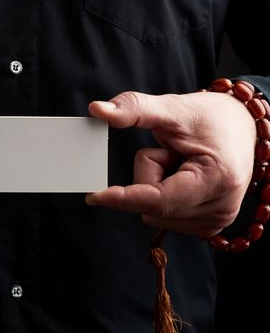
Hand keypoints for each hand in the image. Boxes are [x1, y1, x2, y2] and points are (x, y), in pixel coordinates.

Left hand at [85, 91, 256, 237]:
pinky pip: (162, 217)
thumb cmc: (211, 117)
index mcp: (217, 180)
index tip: (93, 197)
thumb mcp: (172, 108)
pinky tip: (182, 178)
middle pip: (150, 207)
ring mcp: (215, 220)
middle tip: (172, 153)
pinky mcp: (207, 225)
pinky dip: (163, 196)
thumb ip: (135, 109)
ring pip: (153, 214)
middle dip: (149, 177)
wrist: (239, 127)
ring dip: (155, 187)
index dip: (123, 198)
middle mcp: (220, 209)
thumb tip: (98, 110)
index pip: (158, 200)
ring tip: (181, 164)